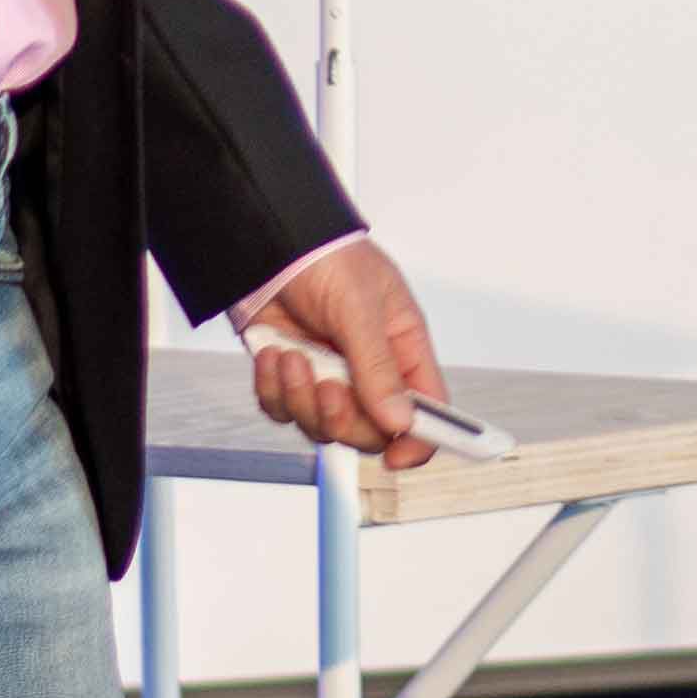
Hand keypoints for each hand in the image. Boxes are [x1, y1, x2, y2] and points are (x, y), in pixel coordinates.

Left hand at [237, 237, 445, 468]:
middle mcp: (370, 371)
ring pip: (322, 427)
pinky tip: (272, 353)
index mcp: (403, 349)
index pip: (428, 410)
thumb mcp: (358, 307)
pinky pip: (283, 412)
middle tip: (327, 387)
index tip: (397, 455)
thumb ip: (377, 366)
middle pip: (371, 432)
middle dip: (343, 417)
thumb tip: (399, 422)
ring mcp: (330, 378)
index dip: (420, 440)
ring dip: (301, 398)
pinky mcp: (292, 379)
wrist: (268, 242)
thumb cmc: (327, 258)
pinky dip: (273, 389)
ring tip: (291, 357)